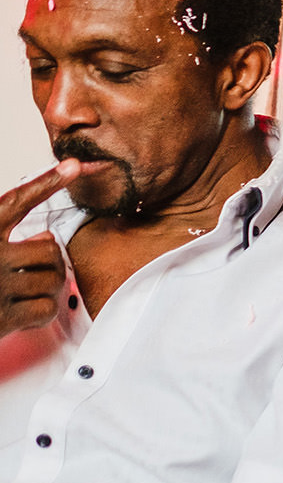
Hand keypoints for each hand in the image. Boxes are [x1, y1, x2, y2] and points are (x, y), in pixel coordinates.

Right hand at [0, 161, 79, 336]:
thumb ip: (4, 236)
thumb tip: (46, 237)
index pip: (17, 200)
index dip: (47, 182)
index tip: (75, 165)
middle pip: (50, 249)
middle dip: (49, 261)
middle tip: (33, 268)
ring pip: (54, 279)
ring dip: (46, 286)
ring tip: (24, 289)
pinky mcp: (2, 317)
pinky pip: (47, 307)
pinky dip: (42, 311)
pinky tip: (24, 310)